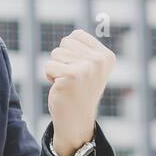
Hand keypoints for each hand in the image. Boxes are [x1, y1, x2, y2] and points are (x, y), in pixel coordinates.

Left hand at [44, 29, 114, 155]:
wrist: (76, 120)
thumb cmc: (79, 90)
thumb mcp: (89, 67)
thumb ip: (84, 49)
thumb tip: (73, 36)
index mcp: (106, 56)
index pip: (76, 35)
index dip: (70, 51)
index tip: (79, 69)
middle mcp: (100, 60)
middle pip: (65, 42)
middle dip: (63, 59)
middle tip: (72, 78)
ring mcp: (87, 68)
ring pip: (56, 53)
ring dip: (56, 68)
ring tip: (67, 82)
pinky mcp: (72, 76)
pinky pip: (49, 65)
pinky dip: (49, 76)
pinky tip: (61, 88)